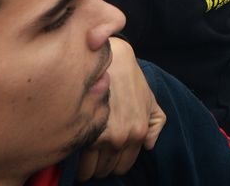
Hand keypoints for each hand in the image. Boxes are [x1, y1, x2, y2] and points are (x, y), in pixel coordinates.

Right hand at [77, 38, 165, 180]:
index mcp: (139, 133)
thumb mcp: (151, 100)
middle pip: (106, 170)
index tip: (104, 157)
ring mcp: (104, 136)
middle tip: (92, 154)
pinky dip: (74, 161)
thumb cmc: (131, 79)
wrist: (112, 60)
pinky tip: (73, 150)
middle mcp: (123, 138)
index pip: (122, 166)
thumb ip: (156, 124)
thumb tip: (148, 145)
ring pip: (90, 170)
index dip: (112, 163)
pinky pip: (77, 162)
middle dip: (99, 164)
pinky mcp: (86, 131)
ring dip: (85, 165)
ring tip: (82, 152)